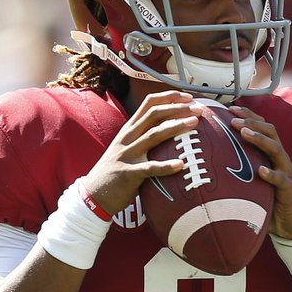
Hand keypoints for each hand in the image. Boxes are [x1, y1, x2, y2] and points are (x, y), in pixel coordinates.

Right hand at [82, 91, 203, 214]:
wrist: (93, 194)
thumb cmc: (115, 172)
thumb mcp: (126, 148)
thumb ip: (143, 138)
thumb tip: (171, 131)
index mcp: (128, 130)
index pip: (148, 104)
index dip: (169, 97)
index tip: (188, 97)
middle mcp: (127, 138)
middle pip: (154, 115)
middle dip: (177, 108)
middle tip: (199, 109)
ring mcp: (127, 154)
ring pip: (153, 135)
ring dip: (175, 127)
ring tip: (194, 123)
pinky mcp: (128, 174)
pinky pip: (150, 168)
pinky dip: (166, 166)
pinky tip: (181, 165)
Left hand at [229, 106, 291, 239]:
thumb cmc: (268, 197)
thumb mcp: (253, 178)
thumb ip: (239, 167)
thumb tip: (209, 161)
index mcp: (270, 152)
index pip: (262, 127)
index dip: (248, 116)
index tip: (229, 108)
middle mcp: (280, 158)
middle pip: (270, 131)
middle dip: (252, 122)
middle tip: (233, 120)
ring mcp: (286, 171)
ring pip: (276, 149)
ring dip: (259, 139)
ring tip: (244, 133)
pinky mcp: (289, 188)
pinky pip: (281, 179)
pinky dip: (271, 173)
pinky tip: (261, 171)